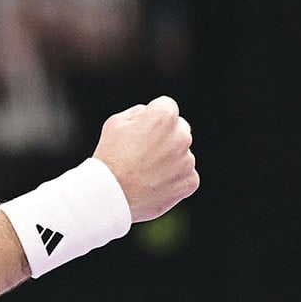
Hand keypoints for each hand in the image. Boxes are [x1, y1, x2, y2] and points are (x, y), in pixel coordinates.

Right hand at [92, 95, 198, 221]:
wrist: (110, 194)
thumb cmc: (110, 157)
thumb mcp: (116, 122)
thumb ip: (140, 112)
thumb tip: (151, 114)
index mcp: (164, 117)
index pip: (167, 107)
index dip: (152, 118)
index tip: (142, 131)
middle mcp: (181, 136)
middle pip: (179, 129)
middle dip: (165, 137)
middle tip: (144, 153)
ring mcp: (187, 161)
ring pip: (182, 154)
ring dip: (170, 160)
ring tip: (145, 172)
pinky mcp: (190, 181)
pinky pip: (186, 175)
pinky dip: (174, 179)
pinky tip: (154, 183)